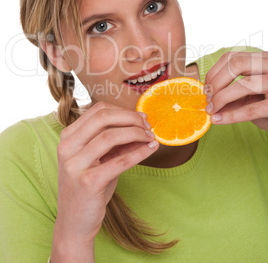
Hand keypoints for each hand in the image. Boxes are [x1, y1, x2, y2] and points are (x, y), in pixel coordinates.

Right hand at [51, 102, 157, 259]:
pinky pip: (120, 161)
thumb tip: (142, 126)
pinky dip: (139, 152)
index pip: (97, 110)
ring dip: (137, 133)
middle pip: (103, 118)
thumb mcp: (99, 160)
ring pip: (111, 136)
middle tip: (148, 125)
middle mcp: (67, 148)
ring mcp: (75, 165)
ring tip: (151, 137)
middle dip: (131, 118)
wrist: (74, 224)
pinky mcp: (87, 182)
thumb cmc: (88, 188)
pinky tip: (151, 149)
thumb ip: (116, 142)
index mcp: (68, 137)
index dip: (122, 111)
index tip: (140, 117)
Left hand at [204, 51, 267, 129]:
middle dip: (216, 81)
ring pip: (243, 84)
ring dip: (221, 98)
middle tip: (208, 98)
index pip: (233, 56)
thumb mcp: (253, 95)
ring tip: (211, 110)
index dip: (215, 71)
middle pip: (236, 64)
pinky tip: (218, 121)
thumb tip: (208, 98)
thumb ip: (233, 93)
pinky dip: (231, 115)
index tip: (207, 87)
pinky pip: (251, 109)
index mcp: (264, 59)